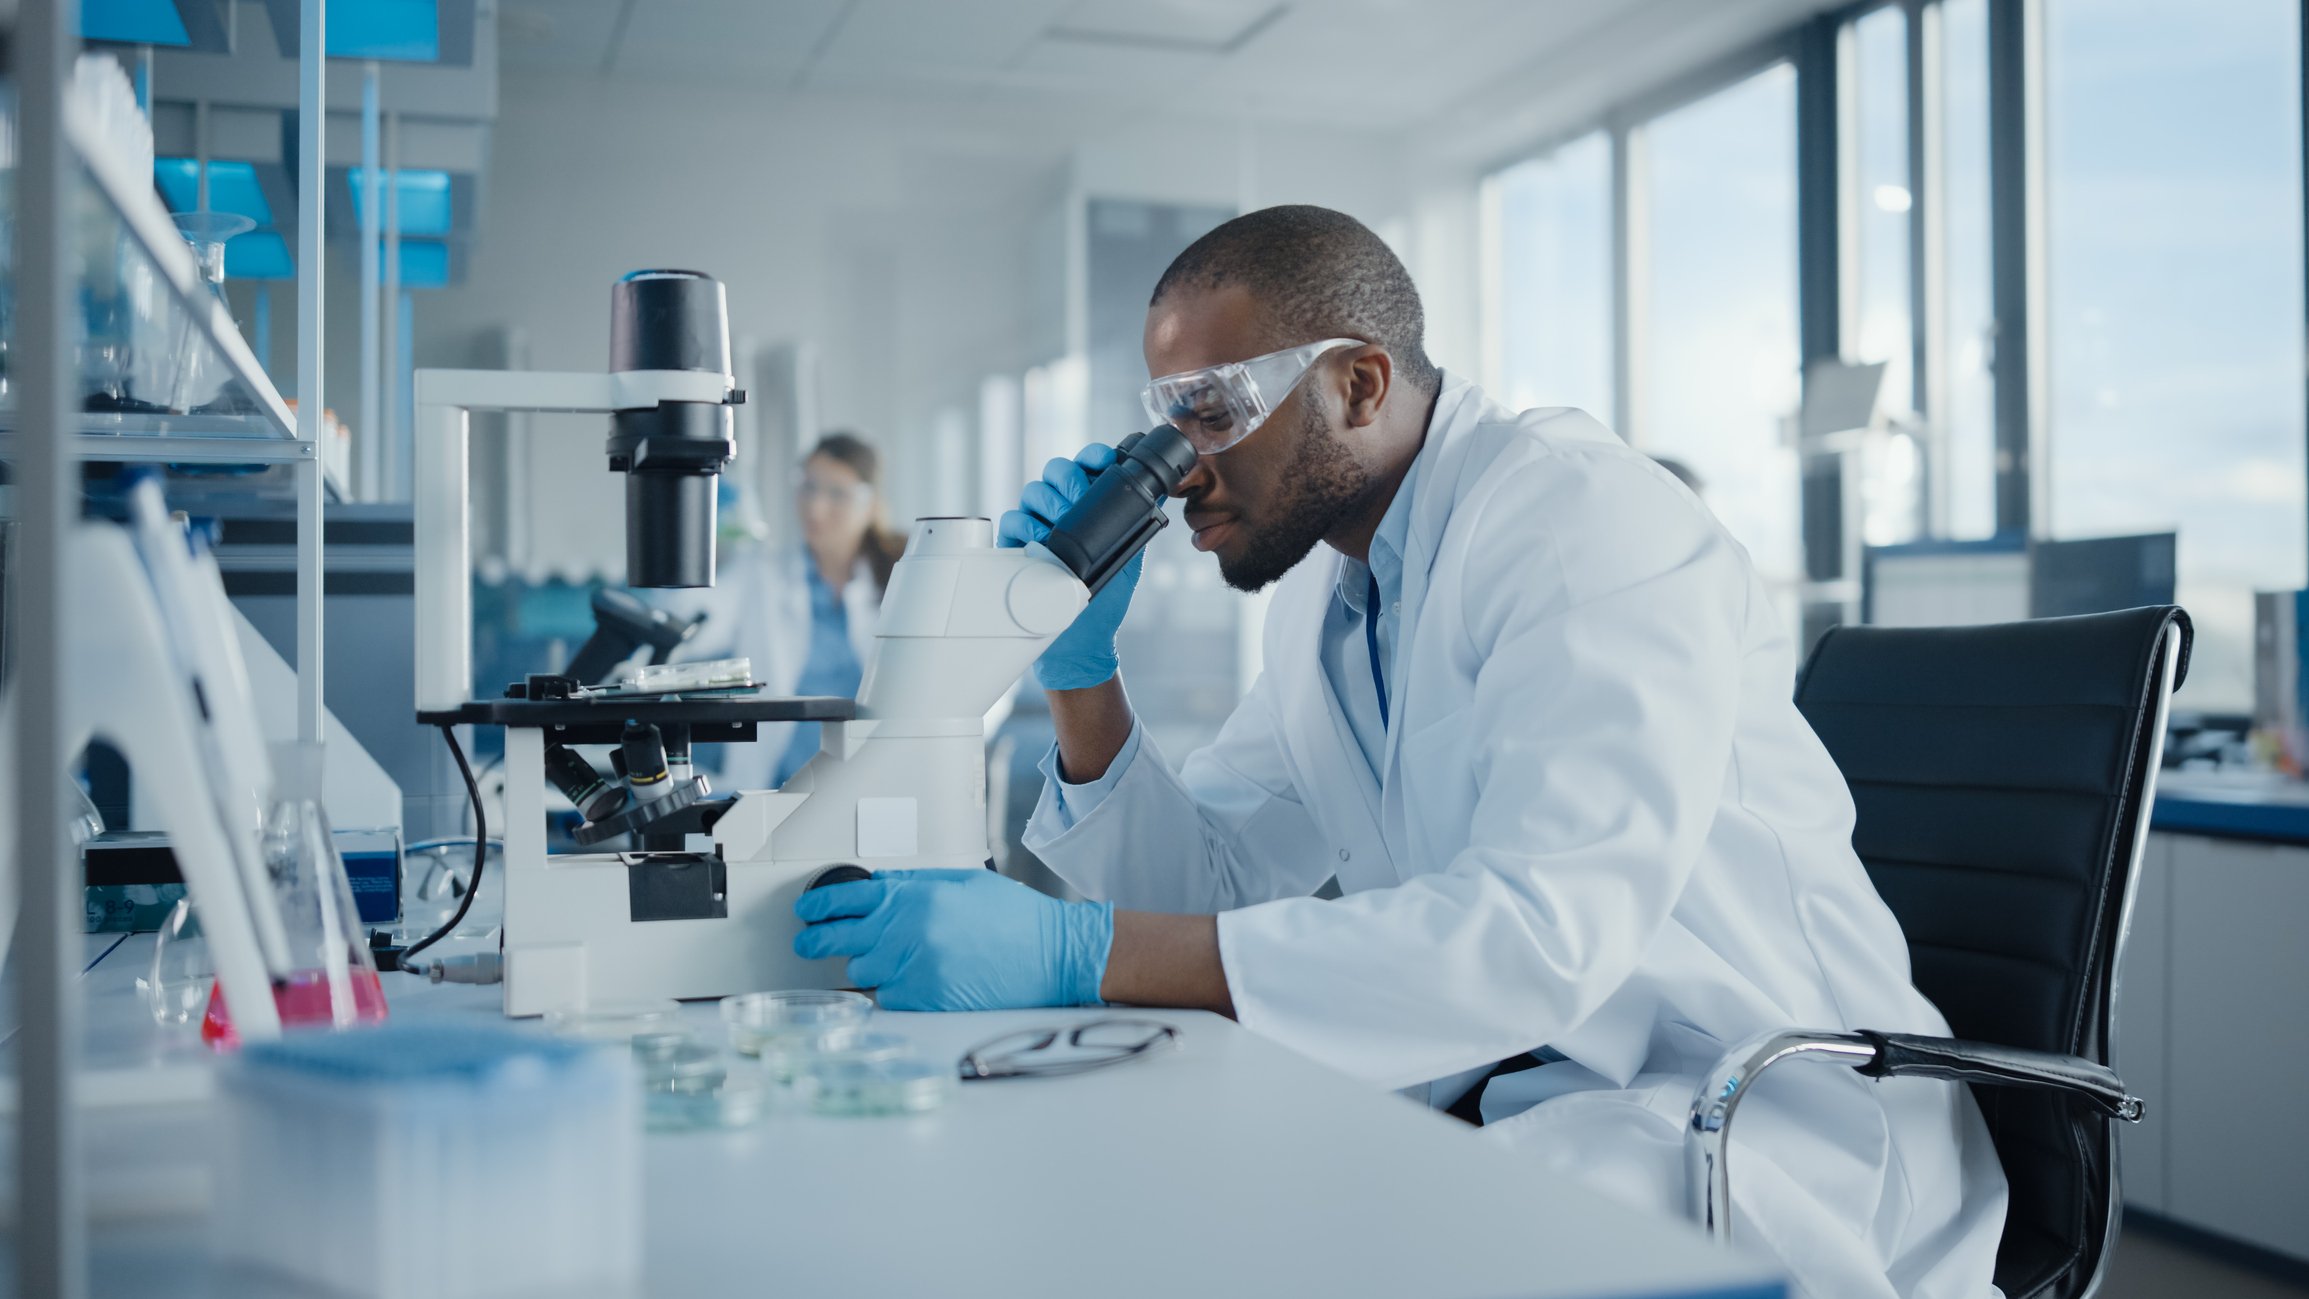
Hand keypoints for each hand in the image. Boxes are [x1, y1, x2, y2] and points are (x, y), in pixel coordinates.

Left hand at [793, 869, 1112, 1011]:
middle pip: (839, 939)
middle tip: (806, 942)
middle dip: (816, 940)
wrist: (1052, 956)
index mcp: (915, 898)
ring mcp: (913, 969)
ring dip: (862, 965)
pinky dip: (890, 991)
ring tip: (878, 960)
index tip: (807, 909)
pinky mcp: (925, 1001)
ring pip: (860, 971)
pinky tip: (908, 981)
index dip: (820, 903)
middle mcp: (907, 932)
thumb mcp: (965, 883)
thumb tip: (877, 884)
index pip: (848, 897)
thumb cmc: (1015, 918)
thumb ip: (916, 883)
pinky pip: (886, 998)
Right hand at [999, 444, 1140, 689]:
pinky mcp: (1015, 547)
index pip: (1087, 466)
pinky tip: (1039, 540)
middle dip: (1068, 477)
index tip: (1102, 461)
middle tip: (1079, 497)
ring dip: (1047, 502)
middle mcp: (1061, 511)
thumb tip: (1157, 494)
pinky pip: (1011, 520)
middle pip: (1056, 470)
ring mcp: (1036, 527)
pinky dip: (1024, 525)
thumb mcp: (1129, 559)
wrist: (1081, 641)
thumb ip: (1137, 526)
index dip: (1092, 456)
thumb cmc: (1105, 600)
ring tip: (1060, 524)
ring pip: (1033, 491)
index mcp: (1089, 508)